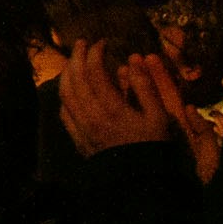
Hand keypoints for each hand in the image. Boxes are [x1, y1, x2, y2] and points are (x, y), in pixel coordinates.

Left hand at [60, 40, 185, 159]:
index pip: (95, 71)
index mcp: (112, 107)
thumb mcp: (158, 116)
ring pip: (65, 93)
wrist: (138, 180)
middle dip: (77, 56)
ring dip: (67, 73)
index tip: (101, 43)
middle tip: (81, 43)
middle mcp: (92, 115)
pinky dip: (64, 94)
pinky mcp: (77, 138)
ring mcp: (81, 127)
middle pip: (75, 78)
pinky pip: (64, 111)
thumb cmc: (152, 146)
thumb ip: (145, 86)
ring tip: (73, 60)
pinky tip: (69, 88)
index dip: (95, 52)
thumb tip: (133, 59)